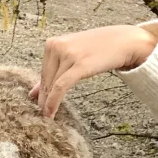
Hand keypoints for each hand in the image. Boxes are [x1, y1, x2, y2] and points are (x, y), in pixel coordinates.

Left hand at [29, 22, 157, 117]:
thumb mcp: (72, 57)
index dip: (41, 91)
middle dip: (44, 98)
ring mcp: (68, 54)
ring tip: (47, 116)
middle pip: (46, 79)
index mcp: (53, 43)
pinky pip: (61, 87)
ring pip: (52, 84)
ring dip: (48, 102)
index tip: (39, 105)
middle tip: (42, 114)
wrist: (125, 41)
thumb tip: (32, 94)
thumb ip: (52, 73)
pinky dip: (53, 102)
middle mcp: (57, 46)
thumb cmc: (99, 49)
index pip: (43, 73)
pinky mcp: (79, 64)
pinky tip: (50, 113)